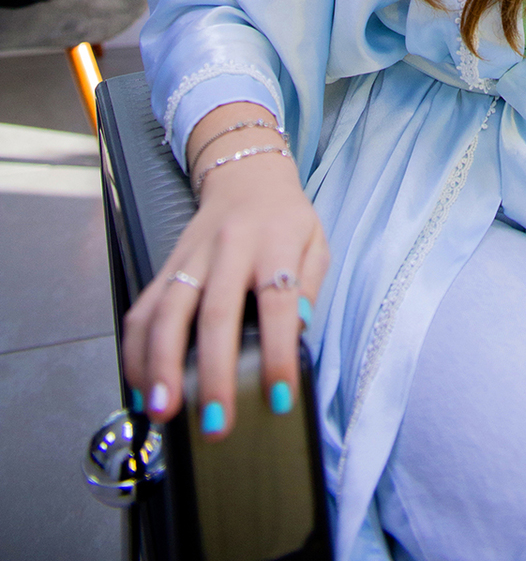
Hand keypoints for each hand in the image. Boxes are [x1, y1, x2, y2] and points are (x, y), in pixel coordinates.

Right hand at [122, 152, 327, 439]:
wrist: (247, 176)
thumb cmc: (285, 220)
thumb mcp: (316, 243)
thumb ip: (309, 286)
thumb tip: (297, 331)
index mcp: (275, 242)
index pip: (278, 301)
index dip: (278, 350)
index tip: (279, 396)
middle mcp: (229, 247)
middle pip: (216, 313)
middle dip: (213, 373)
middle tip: (215, 422)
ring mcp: (192, 256)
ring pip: (169, 311)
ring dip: (163, 365)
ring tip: (164, 410)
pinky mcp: (166, 265)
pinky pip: (143, 308)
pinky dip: (137, 349)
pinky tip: (141, 383)